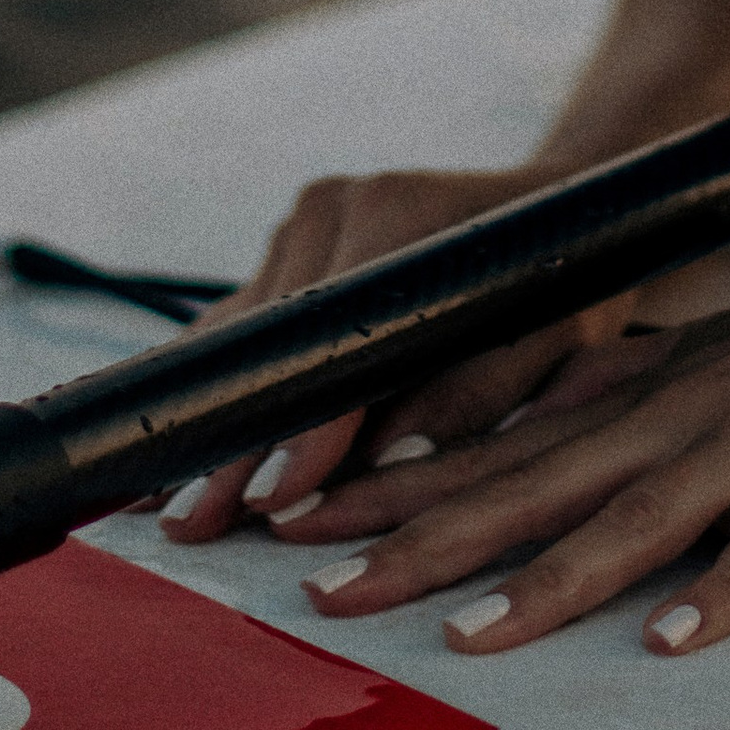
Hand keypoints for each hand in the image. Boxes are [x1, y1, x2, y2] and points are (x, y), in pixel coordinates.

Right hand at [156, 164, 645, 541]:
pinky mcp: (291, 240)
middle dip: (231, 443)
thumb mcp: (550, 339)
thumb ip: (473, 395)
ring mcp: (306, 218)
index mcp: (401, 214)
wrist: (557, 203)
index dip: (303, 425)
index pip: (333, 338)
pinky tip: (177, 450)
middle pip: (269, 345)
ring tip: (161, 502)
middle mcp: (338, 205)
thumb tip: (392, 466)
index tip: (271, 498)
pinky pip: (241, 324)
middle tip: (191, 527)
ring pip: (240, 336)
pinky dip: (213, 388)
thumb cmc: (568, 285)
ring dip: (206, 422)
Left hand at [263, 238, 729, 655]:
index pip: (491, 449)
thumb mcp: (708, 365)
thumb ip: (619, 397)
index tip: (293, 520)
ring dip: (543, 580)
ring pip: (632, 520)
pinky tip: (671, 644)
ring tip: (461, 638)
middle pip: (529, 488)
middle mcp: (674, 419)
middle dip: (419, 540)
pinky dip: (719, 596)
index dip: (390, 488)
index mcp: (637, 400)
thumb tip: (530, 426)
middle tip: (317, 589)